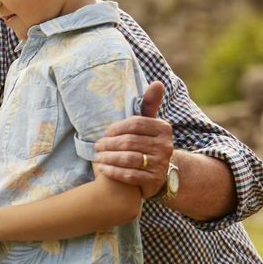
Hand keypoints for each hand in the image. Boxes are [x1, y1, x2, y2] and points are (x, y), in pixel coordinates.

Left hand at [94, 80, 170, 197]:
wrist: (158, 171)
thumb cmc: (147, 142)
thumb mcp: (149, 123)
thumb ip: (149, 104)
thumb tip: (157, 83)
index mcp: (163, 129)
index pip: (135, 124)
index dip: (116, 128)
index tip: (104, 133)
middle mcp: (165, 146)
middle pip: (130, 142)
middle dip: (109, 144)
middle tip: (97, 146)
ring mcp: (161, 164)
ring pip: (129, 158)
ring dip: (109, 158)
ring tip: (98, 157)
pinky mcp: (154, 180)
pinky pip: (130, 175)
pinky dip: (114, 172)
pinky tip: (103, 169)